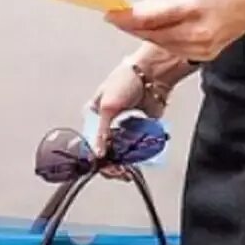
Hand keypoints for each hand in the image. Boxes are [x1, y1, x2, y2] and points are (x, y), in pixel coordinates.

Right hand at [87, 46, 187, 166]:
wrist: (152, 74)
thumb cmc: (126, 80)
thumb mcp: (107, 107)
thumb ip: (101, 133)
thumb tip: (98, 153)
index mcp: (95, 113)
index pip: (91, 140)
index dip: (95, 154)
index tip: (101, 165)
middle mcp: (109, 121)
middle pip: (106, 148)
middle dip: (111, 161)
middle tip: (116, 170)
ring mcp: (125, 125)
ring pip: (122, 150)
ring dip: (124, 161)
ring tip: (126, 169)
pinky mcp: (141, 128)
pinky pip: (138, 146)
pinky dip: (137, 153)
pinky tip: (136, 158)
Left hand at [105, 0, 244, 62]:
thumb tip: (135, 10)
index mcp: (191, 7)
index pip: (147, 18)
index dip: (124, 18)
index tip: (109, 14)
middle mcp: (196, 31)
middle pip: (150, 35)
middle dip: (131, 26)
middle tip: (116, 16)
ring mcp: (201, 47)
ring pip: (160, 44)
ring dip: (145, 33)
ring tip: (137, 20)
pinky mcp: (204, 55)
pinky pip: (174, 48)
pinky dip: (163, 39)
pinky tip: (160, 29)